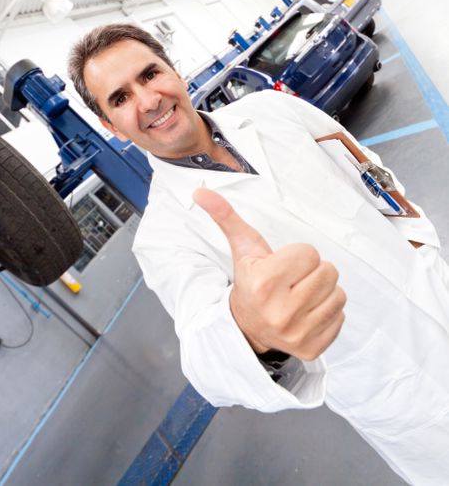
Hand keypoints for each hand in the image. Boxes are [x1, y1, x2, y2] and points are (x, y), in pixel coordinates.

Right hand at [193, 188, 345, 360]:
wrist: (247, 327)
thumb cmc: (251, 281)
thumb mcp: (241, 248)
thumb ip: (225, 216)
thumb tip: (200, 190)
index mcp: (265, 283)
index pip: (311, 253)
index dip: (298, 256)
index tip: (283, 266)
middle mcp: (281, 312)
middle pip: (329, 271)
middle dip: (313, 271)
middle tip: (293, 280)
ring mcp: (297, 334)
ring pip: (338, 294)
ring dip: (323, 291)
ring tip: (301, 295)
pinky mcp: (312, 349)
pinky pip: (340, 316)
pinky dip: (328, 313)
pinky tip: (307, 313)